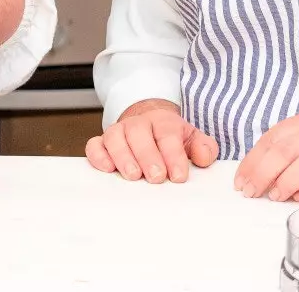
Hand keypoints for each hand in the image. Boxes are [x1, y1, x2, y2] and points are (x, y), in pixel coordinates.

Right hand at [85, 99, 217, 183]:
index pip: (168, 135)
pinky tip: (107, 168)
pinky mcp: (102, 142)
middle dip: (148, 156)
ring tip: (133, 175)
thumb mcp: (191, 139)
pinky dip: (98, 155)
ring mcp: (119, 132)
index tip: (178, 176)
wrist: (148, 122)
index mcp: (163, 122)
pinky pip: (95, 145)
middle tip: (156, 177)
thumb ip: (203, 147)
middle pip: (140, 134)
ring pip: (115, 138)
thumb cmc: (170, 137)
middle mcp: (139, 124)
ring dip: (123, 157)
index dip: (173, 155)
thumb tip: (203, 158)